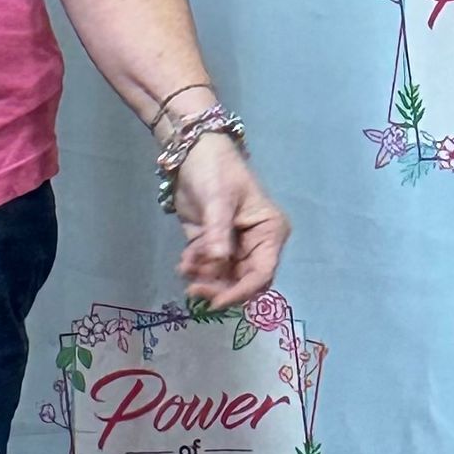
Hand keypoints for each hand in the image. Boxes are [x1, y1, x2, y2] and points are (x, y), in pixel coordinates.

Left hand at [171, 136, 289, 308]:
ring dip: (204, 279)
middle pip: (242, 281)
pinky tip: (183, 262)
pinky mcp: (211, 243)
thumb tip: (219, 263)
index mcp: (269, 232)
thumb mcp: (219, 200)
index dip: (241, 291)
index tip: (217, 302)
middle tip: (193, 289)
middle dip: (219, 288)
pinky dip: (195, 269)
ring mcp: (233, 245)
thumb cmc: (216, 169)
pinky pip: (206, 266)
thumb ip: (218, 233)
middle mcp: (255, 243)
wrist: (192, 151)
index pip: (262, 273)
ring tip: (186, 267)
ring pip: (223, 278)